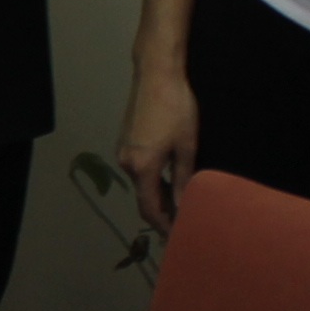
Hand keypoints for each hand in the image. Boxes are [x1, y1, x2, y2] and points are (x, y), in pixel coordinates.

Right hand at [113, 67, 198, 229]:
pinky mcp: (124, 141)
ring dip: (157, 194)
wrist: (157, 75)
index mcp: (142, 167)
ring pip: (140, 183)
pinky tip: (168, 179)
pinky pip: (137, 169)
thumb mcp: (186, 146)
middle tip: (182, 222)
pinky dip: (151, 179)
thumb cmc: (177, 108)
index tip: (176, 236)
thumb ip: (183, 179)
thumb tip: (183, 204)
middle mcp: (126, 163)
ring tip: (179, 201)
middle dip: (161, 211)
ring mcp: (123, 151)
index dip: (162, 224)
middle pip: (143, 197)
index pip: (150, 208)